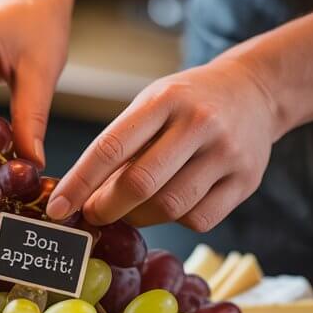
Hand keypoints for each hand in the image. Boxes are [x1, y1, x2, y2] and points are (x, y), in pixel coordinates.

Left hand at [47, 52, 278, 231]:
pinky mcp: (246, 181)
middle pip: (141, 184)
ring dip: (140, 218)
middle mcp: (199, 123)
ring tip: (130, 209)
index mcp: (165, 100)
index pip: (111, 147)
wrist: (255, 92)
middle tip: (93, 215)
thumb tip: (84, 197)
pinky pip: (199, 219)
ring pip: (170, 207)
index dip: (79, 183)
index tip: (57, 208)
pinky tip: (170, 206)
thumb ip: (121, 145)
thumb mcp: (152, 104)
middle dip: (107, 207)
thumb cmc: (188, 101)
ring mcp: (227, 154)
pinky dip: (175, 221)